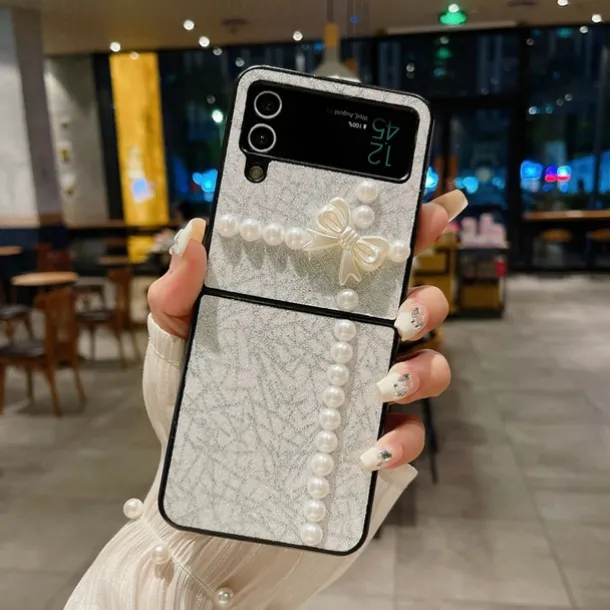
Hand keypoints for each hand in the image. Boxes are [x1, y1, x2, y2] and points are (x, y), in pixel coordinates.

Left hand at [147, 190, 465, 469]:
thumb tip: (193, 238)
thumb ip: (180, 290)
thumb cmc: (191, 389)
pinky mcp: (366, 434)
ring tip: (386, 384)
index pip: (369, 258)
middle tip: (401, 316)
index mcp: (314, 302)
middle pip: (415, 307)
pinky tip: (371, 449)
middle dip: (425, 303)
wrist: (193, 463)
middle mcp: (349, 337)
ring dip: (423, 371)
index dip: (408, 231)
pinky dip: (402, 439)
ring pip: (426, 366)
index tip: (429, 214)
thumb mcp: (178, 334)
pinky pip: (406, 433)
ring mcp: (361, 385)